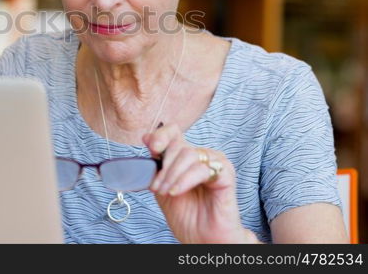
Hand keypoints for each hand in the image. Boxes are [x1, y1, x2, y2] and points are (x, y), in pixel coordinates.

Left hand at [142, 123, 256, 243]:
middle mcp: (202, 156)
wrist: (202, 239)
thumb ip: (155, 164)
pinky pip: (202, 169)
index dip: (160, 135)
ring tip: (167, 193)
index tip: (151, 148)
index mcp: (185, 156)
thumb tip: (145, 137)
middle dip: (163, 167)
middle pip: (178, 144)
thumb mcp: (162, 186)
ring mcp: (215, 163)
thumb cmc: (186, 216)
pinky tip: (177, 191)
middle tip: (157, 188)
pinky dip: (185, 180)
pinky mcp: (226, 175)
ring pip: (189, 154)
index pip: (173, 132)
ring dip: (172, 175)